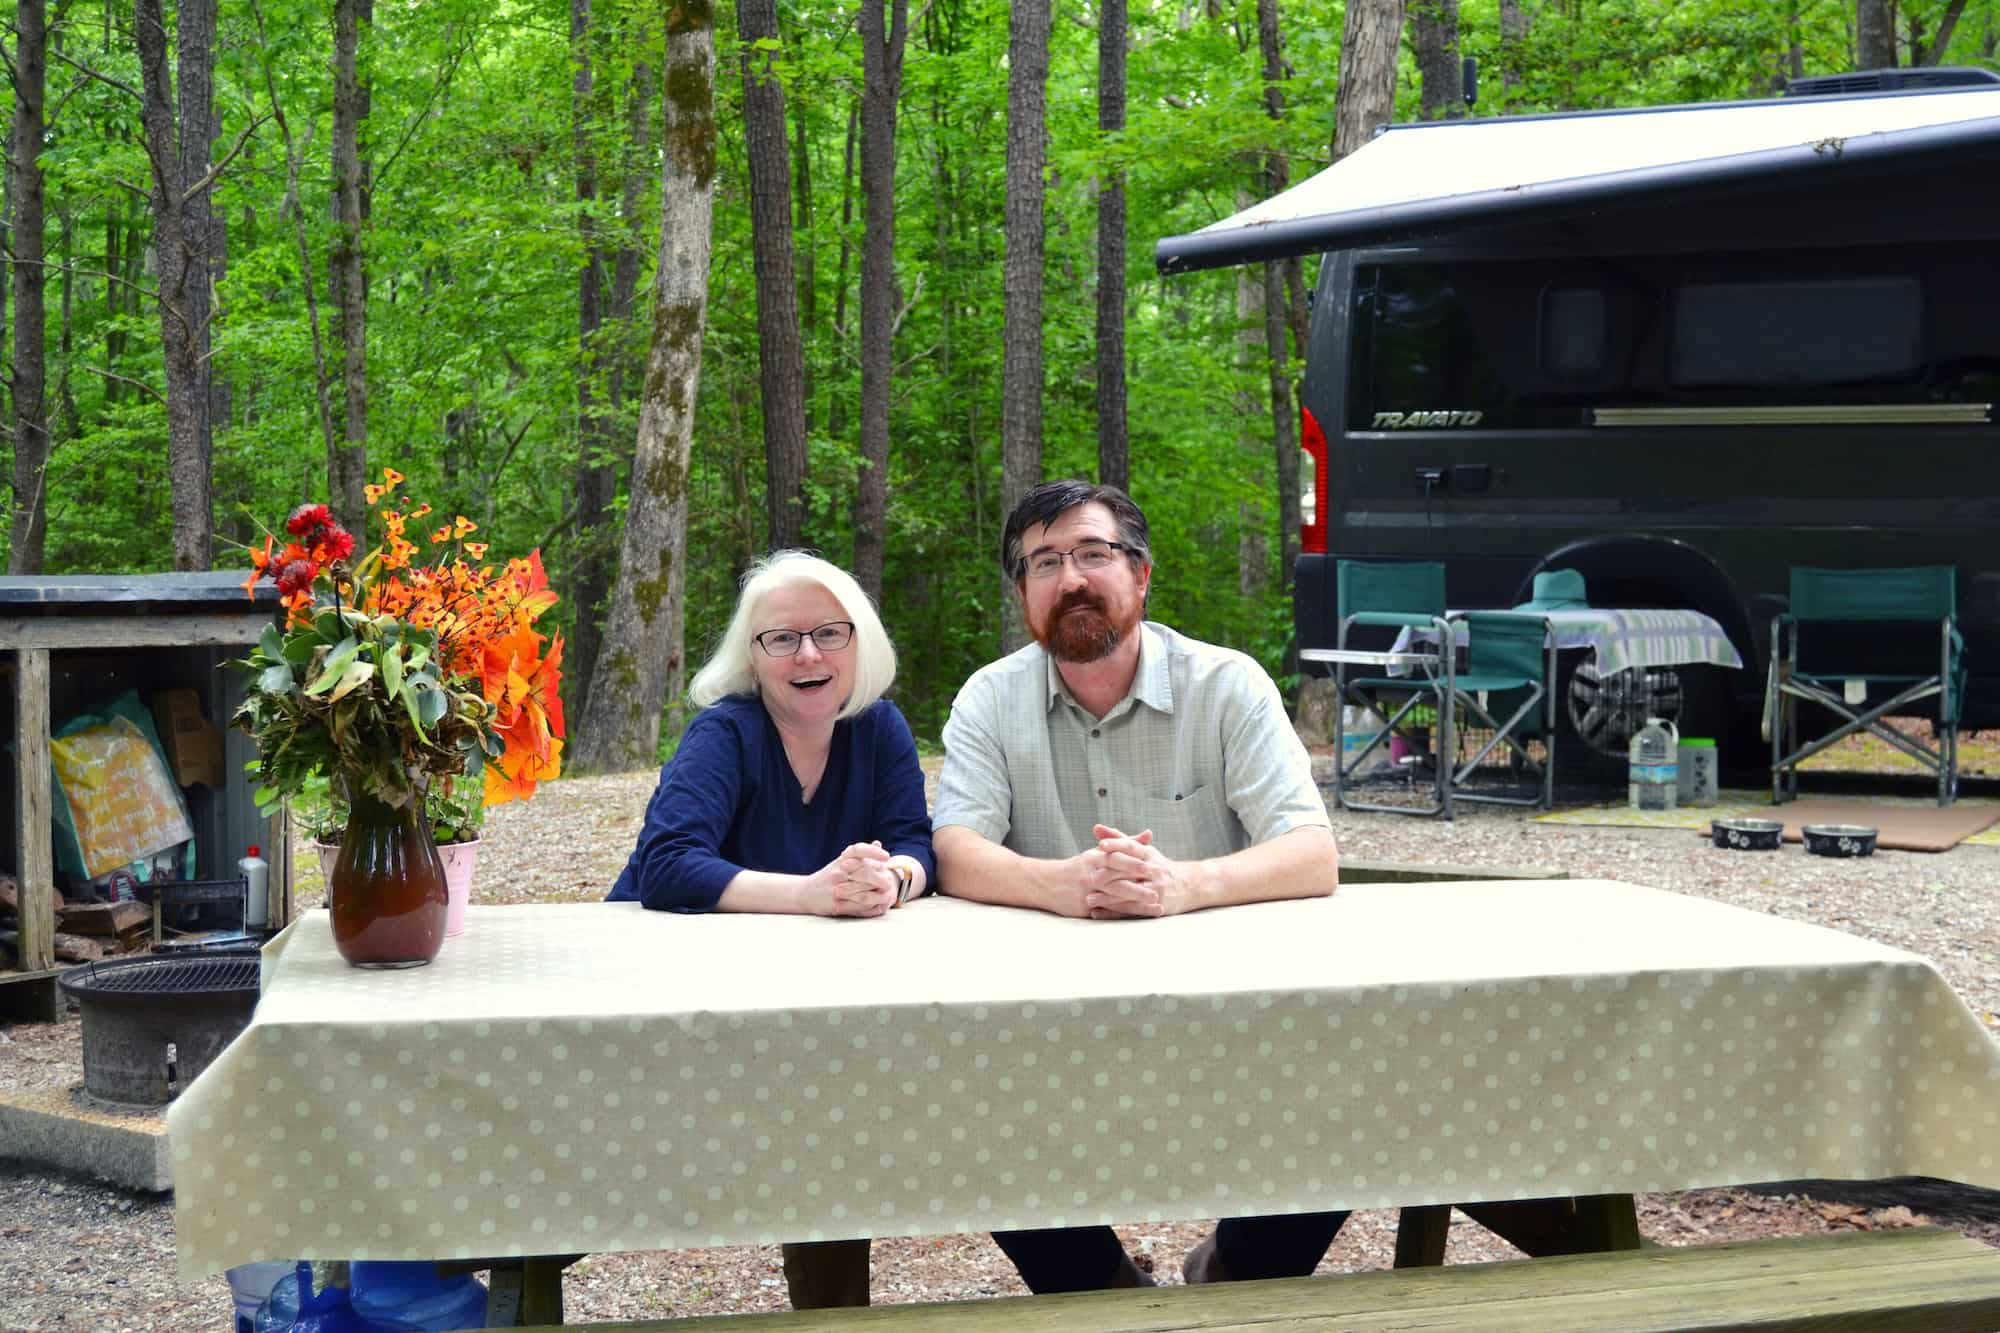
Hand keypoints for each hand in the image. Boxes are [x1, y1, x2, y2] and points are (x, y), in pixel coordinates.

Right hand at [810, 841, 897, 917]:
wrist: (805, 893)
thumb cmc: (828, 876)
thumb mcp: (841, 862)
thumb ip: (860, 854)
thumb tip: (878, 843)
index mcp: (841, 861)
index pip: (858, 850)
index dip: (873, 852)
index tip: (886, 856)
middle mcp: (838, 873)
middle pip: (865, 872)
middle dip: (881, 878)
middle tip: (889, 882)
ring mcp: (837, 889)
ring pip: (864, 893)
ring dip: (879, 895)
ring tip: (888, 896)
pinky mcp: (837, 905)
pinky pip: (858, 908)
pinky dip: (871, 908)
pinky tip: (878, 906)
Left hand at [1085, 824, 1201, 917]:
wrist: (1192, 885)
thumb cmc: (1161, 866)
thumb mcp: (1145, 850)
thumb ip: (1119, 839)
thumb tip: (1096, 828)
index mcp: (1148, 854)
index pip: (1132, 847)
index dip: (1117, 845)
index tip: (1101, 845)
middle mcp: (1153, 870)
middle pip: (1129, 870)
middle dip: (1107, 874)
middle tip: (1087, 877)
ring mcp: (1155, 888)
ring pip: (1129, 892)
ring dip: (1108, 897)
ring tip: (1089, 899)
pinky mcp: (1156, 905)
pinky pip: (1132, 909)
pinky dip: (1114, 912)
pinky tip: (1099, 912)